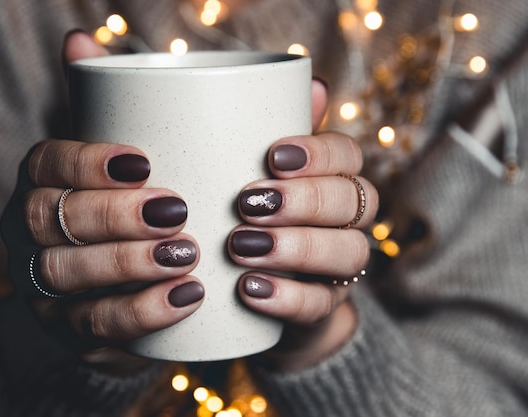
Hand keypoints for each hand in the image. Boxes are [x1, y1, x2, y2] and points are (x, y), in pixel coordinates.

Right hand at [0, 31, 204, 372]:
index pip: (46, 165)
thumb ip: (115, 103)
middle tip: (177, 211)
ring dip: (128, 265)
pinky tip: (186, 298)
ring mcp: (43, 285)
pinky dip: (140, 313)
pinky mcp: (68, 330)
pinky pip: (93, 328)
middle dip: (114, 216)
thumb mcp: (124, 158)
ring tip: (186, 256)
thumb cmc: (130, 203)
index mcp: (40, 182)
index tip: (143, 161)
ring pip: (68, 275)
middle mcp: (29, 232)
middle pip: (54, 221)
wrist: (127, 278)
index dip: (87, 162)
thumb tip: (81, 37)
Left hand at [232, 80, 378, 371]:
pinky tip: (249, 289)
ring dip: (297, 247)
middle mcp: (347, 221)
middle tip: (247, 203)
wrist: (253, 294)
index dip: (319, 153)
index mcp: (334, 180)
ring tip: (241, 247)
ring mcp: (340, 268)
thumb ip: (276, 132)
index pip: (348, 156)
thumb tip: (313, 83)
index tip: (272, 156)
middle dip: (304, 200)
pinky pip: (321, 306)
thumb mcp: (258, 176)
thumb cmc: (254, 219)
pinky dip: (287, 296)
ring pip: (348, 252)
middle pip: (353, 202)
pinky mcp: (324, 310)